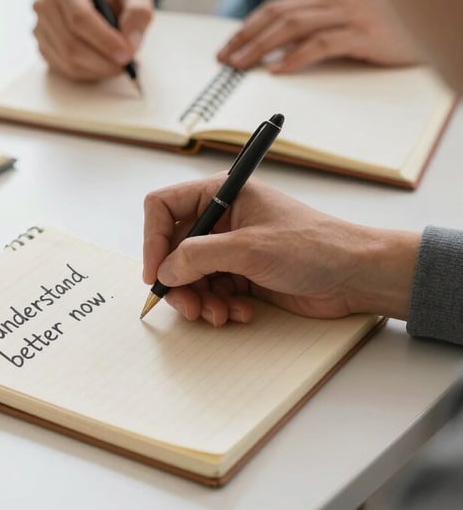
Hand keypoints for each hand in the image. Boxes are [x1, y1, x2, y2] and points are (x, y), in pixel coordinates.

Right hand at [33, 0, 152, 80]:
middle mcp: (46, 5)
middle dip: (102, 60)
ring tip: (117, 65)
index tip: (126, 54)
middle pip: (72, 44)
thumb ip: (138, 13)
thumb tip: (130, 42)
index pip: (80, 18)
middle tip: (125, 65)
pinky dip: (88, 73)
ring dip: (97, 69)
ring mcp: (40, 28)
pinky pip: (64, 69)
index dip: (104, 40)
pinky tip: (102, 66)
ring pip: (68, 60)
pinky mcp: (43, 47)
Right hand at [142, 174, 419, 325]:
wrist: (356, 277)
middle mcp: (222, 219)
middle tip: (188, 306)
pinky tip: (239, 313)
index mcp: (222, 194)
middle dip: (178, 281)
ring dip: (199, 299)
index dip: (153, 240)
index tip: (156, 273)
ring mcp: (232, 248)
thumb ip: (198, 256)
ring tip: (218, 315)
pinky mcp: (242, 274)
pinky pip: (212, 291)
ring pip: (190, 276)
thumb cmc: (314, 247)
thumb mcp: (248, 248)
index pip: (164, 207)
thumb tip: (165, 270)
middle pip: (173, 249)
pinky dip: (218, 306)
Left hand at [216, 0, 418, 72]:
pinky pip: (323, 43)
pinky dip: (297, 56)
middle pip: (276, 17)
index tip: (224, 51)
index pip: (272, 11)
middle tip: (226, 61)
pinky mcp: (362, 35)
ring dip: (263, 47)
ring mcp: (346, 15)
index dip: (244, 31)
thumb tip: (268, 54)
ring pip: (293, 27)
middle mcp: (329, 1)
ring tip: (243, 66)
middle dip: (246, 39)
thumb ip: (304, 35)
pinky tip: (279, 69)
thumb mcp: (334, 27)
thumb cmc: (373, 31)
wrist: (421, 28)